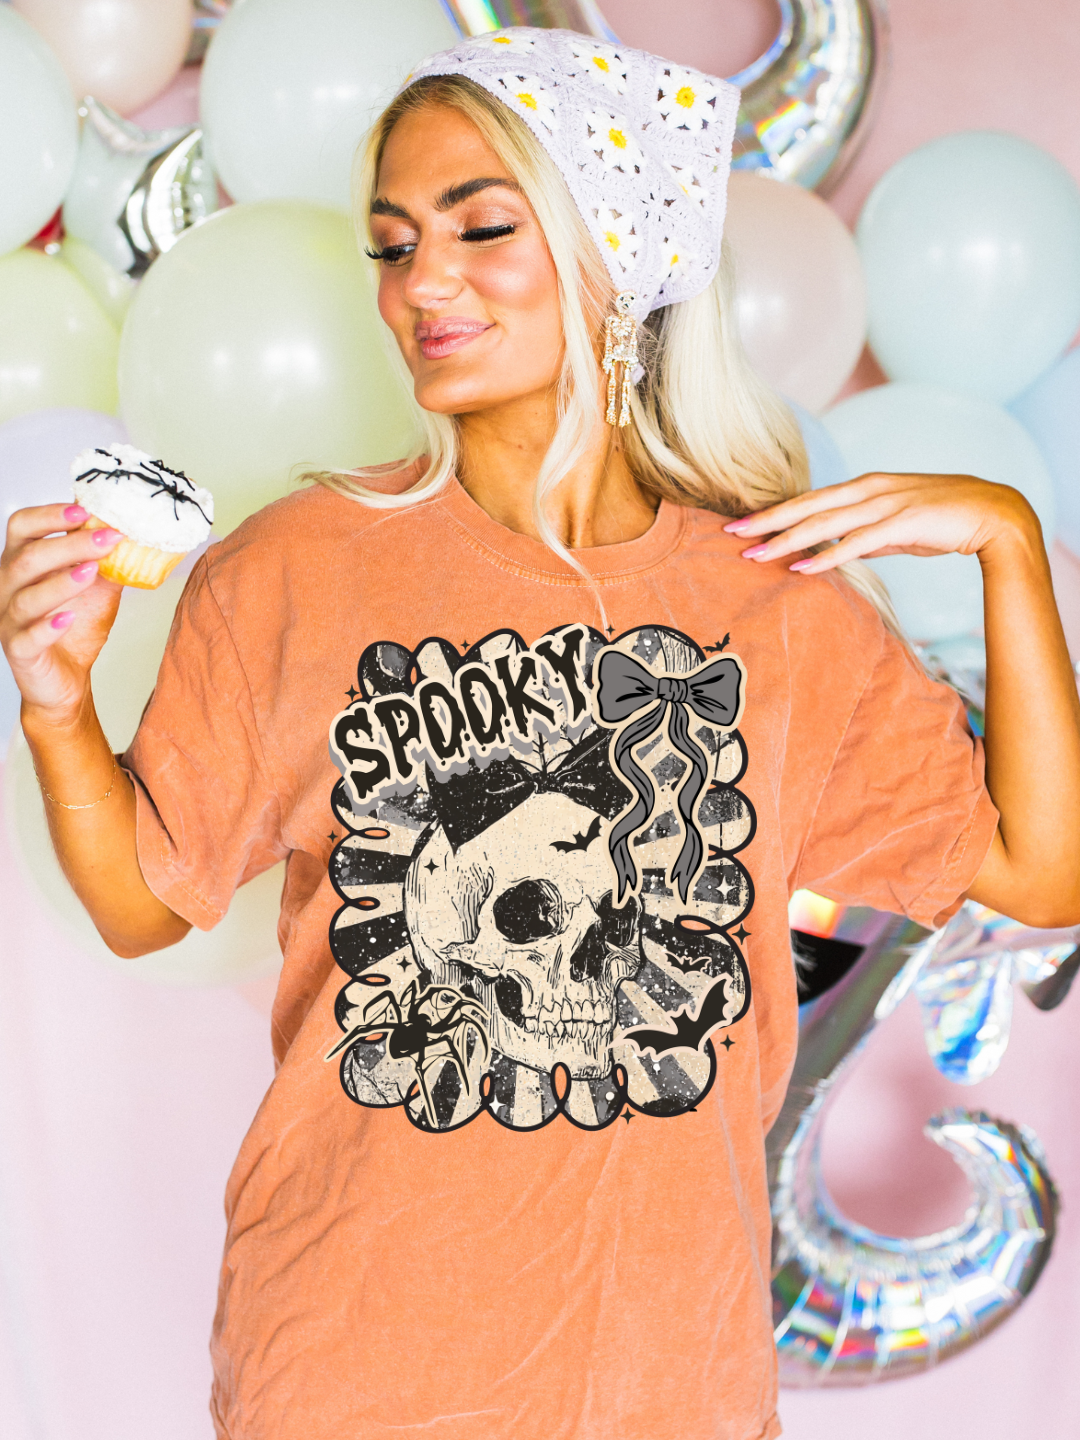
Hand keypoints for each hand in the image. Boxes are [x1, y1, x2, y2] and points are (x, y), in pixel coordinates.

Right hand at [0, 504, 122, 721]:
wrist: (68, 675)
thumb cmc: (76, 625)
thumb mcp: (97, 586)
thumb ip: (105, 559)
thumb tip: (131, 531)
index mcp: (22, 562)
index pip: (22, 527)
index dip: (49, 515)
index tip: (83, 510)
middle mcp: (9, 586)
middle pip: (28, 557)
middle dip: (69, 546)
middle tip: (108, 540)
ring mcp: (10, 619)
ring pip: (26, 597)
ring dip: (61, 582)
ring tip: (92, 571)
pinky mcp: (19, 651)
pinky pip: (27, 638)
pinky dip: (47, 627)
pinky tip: (68, 618)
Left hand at [723, 473, 1041, 573]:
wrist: (994, 513)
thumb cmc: (943, 519)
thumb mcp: (895, 525)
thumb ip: (865, 535)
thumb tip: (839, 552)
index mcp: (865, 487)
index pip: (810, 499)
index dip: (774, 512)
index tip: (743, 525)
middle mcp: (869, 490)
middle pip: (807, 506)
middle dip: (767, 521)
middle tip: (731, 533)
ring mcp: (884, 505)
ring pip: (824, 523)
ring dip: (786, 540)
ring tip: (755, 554)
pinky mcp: (902, 523)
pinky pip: (856, 542)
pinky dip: (825, 555)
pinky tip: (800, 567)